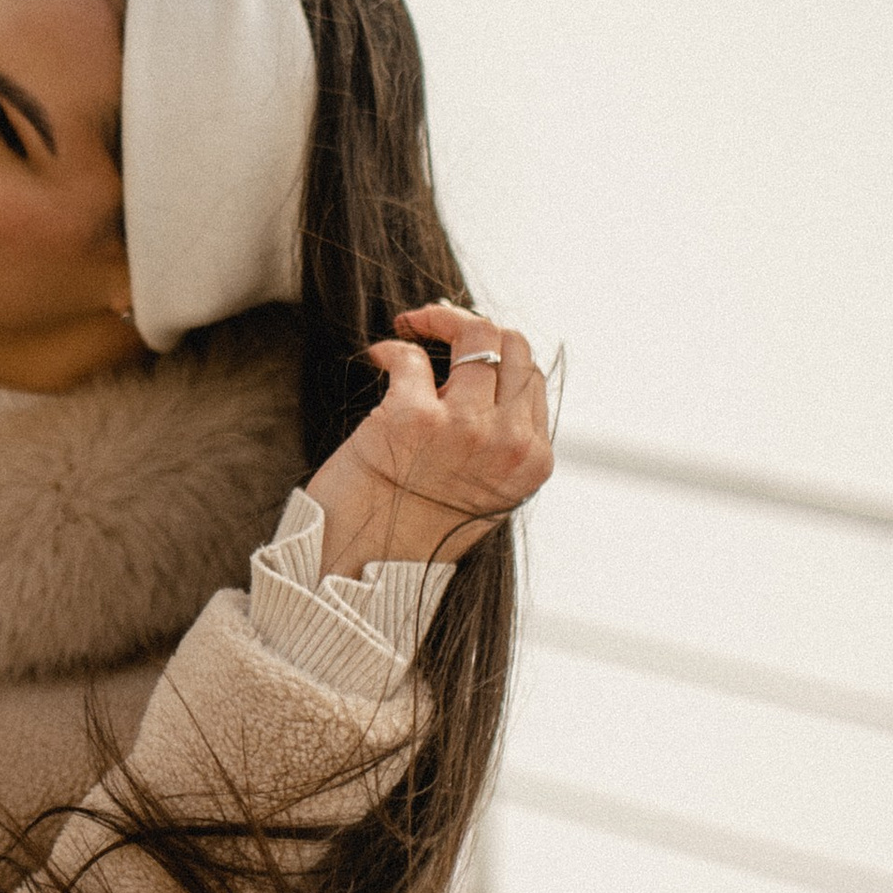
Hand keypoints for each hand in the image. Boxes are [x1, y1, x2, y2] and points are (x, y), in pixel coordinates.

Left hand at [302, 302, 552, 583]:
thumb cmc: (412, 531)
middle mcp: (508, 443)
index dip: (497, 349)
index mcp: (531, 460)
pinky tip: (378, 357)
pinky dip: (392, 348)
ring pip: (475, 336)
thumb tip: (488, 374)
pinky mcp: (413, 418)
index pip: (531, 374)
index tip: (462, 348)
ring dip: (436, 320)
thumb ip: (498, 440)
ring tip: (409, 328)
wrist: (361, 572)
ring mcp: (464, 429)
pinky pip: (410, 357)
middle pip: (512, 344)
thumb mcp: (481, 490)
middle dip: (471, 324)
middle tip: (434, 324)